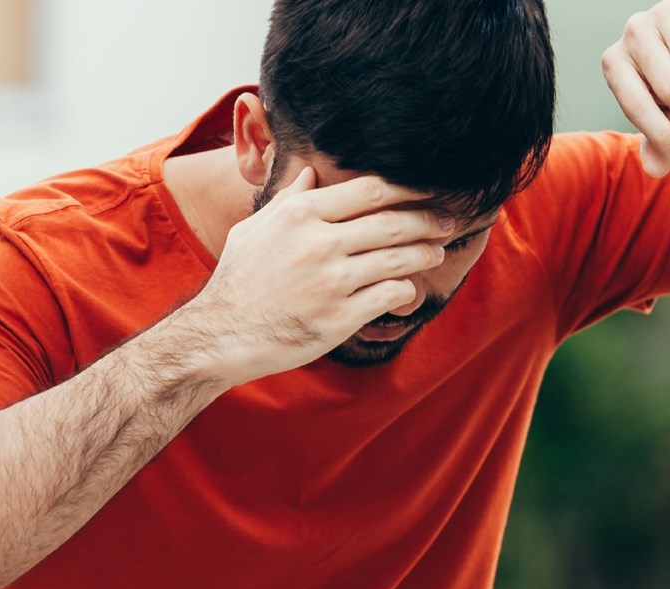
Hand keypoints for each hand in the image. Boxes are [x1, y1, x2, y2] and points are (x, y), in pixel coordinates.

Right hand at [175, 169, 451, 384]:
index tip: (426, 191)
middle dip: (428, 219)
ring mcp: (332, 281)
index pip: (369, 190)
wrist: (220, 335)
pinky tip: (410, 289)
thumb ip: (288, 200)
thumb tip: (310, 173)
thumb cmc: (236, 280)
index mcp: (300, 214)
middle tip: (448, 220)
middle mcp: (319, 243)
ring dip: (424, 253)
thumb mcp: (254, 230)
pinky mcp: (340, 317)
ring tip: (436, 251)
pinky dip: (406, 290)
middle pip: (392, 221)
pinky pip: (389, 295)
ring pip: (398, 259)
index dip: (407, 189)